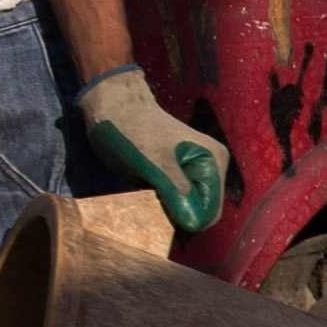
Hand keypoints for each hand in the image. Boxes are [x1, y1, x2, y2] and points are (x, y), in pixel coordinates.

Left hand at [80, 70, 230, 234]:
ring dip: (166, 207)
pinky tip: (145, 185)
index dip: (186, 218)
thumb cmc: (130, 129)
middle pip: (200, 211)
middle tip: (150, 196)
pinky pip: (175, 199)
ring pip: (186, 207)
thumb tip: (195, 223)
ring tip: (146, 188)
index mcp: (214, 162)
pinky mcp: (178, 173)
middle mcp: (211, 167)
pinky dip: (160, 199)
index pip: (210, 213)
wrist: (112, 103)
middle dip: (176, 212)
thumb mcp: (153, 163)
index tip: (160, 207)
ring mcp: (195, 170)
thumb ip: (177, 193)